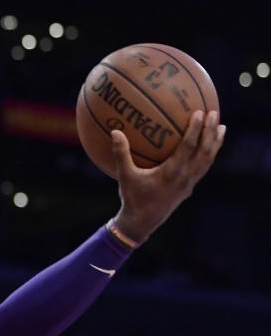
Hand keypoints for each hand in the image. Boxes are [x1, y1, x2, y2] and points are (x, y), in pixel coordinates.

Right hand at [112, 109, 225, 243]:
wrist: (142, 223)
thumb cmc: (132, 198)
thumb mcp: (125, 176)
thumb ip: (121, 154)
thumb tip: (115, 132)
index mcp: (172, 172)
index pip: (188, 147)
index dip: (195, 129)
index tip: (199, 112)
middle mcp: (185, 177)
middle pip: (205, 151)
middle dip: (210, 131)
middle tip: (214, 113)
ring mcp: (190, 183)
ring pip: (208, 160)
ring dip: (215, 143)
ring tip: (221, 127)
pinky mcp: (189, 188)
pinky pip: (203, 167)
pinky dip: (209, 155)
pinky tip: (209, 147)